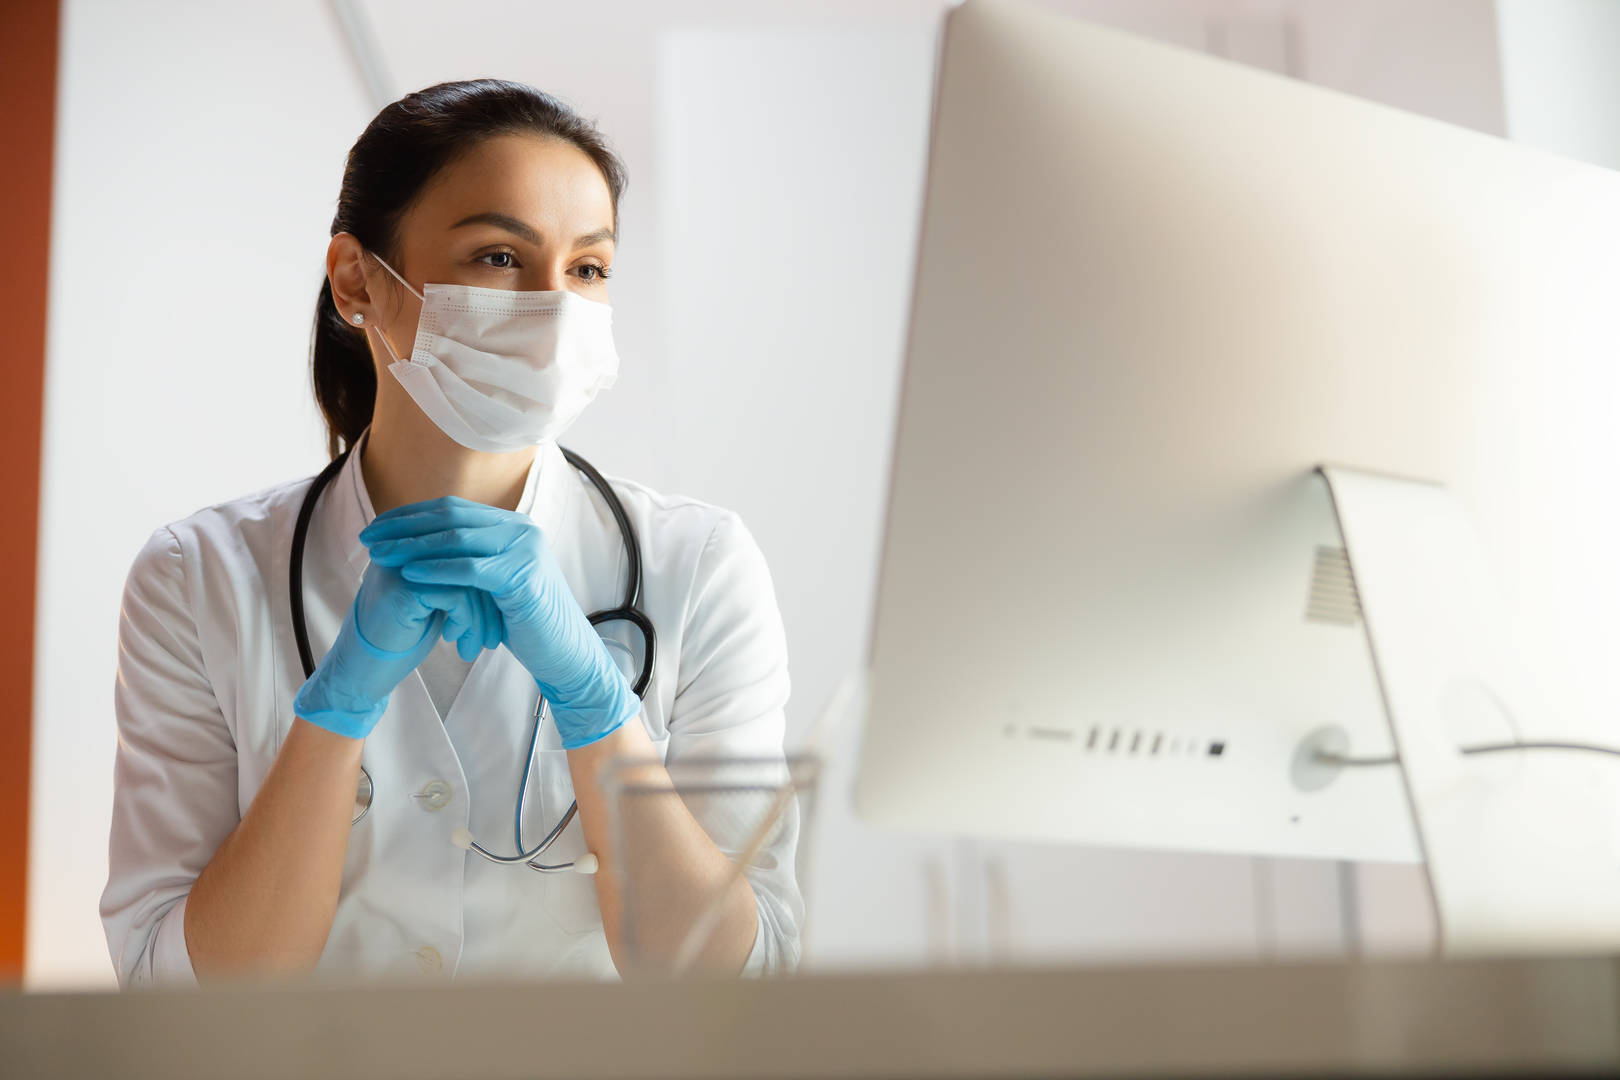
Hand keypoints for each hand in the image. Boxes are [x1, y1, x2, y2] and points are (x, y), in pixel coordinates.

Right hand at [292, 563, 503, 738]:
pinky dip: (467, 621)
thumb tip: (496, 572)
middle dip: (489, 602)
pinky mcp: (404, 586)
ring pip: (468, 579)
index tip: (498, 615)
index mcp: (412, 545)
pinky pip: (458, 596)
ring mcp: (403, 564)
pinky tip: (458, 642)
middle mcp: (405, 547)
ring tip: (480, 646)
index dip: (485, 583)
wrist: (363, 670)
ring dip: (480, 618)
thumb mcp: (433, 603)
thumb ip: (455, 581)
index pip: (464, 549)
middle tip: (494, 636)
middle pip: (469, 560)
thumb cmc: (401, 639)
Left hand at [360, 497, 637, 748]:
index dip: (410, 516)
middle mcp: (520, 529)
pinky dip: (436, 570)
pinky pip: (470, 568)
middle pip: (450, 518)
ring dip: (412, 546)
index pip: (452, 509)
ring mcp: (524, 549)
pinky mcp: (522, 575)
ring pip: (457, 539)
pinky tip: (408, 574)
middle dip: (403, 527)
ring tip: (379, 555)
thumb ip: (471, 560)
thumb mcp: (495, 583)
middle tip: (367, 538)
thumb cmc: (526, 624)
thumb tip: (424, 548)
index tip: (376, 528)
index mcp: (512, 526)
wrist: (564, 652)